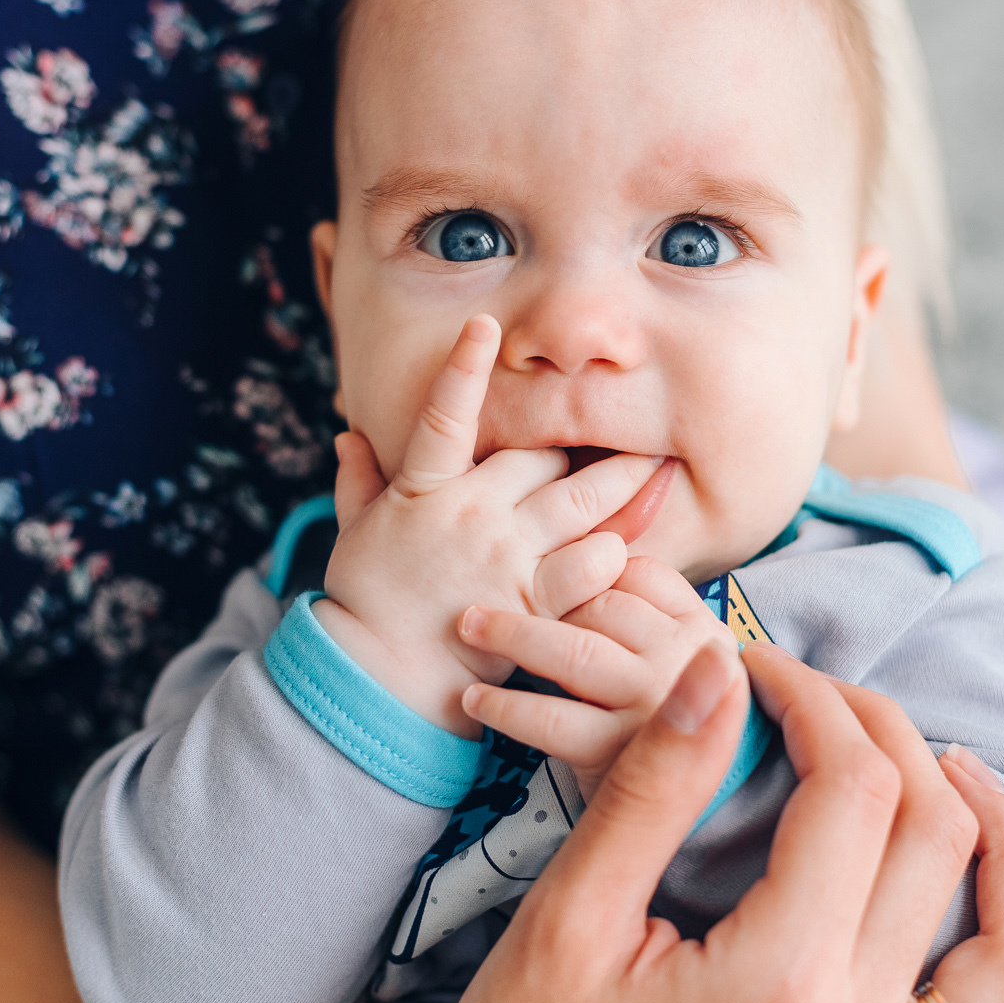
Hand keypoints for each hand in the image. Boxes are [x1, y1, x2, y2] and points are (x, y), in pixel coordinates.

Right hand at [318, 313, 663, 734]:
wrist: (381, 678)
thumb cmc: (368, 602)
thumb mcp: (354, 533)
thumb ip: (358, 482)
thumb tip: (347, 437)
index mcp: (424, 489)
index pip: (444, 416)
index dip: (463, 369)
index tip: (483, 325)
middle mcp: (472, 513)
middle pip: (545, 456)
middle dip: (579, 448)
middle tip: (621, 435)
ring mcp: (507, 555)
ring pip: (582, 500)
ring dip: (621, 486)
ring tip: (656, 469)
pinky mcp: (535, 600)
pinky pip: (592, 565)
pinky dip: (614, 553)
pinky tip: (627, 546)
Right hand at [433, 641, 1003, 1002]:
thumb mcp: (567, 922)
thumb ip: (656, 792)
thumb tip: (719, 670)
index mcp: (783, 979)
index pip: (852, 786)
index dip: (812, 696)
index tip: (757, 666)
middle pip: (935, 836)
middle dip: (885, 732)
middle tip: (815, 693)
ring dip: (999, 835)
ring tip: (953, 763)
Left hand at [455, 554, 727, 798]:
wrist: (706, 807)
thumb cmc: (674, 717)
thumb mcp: (681, 657)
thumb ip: (648, 607)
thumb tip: (584, 544)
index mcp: (703, 626)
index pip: (637, 572)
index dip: (583, 568)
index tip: (539, 574)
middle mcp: (688, 659)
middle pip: (602, 604)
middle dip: (541, 598)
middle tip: (482, 599)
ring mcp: (657, 705)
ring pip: (575, 651)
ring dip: (513, 637)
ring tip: (469, 629)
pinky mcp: (624, 752)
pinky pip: (553, 718)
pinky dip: (507, 706)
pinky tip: (476, 698)